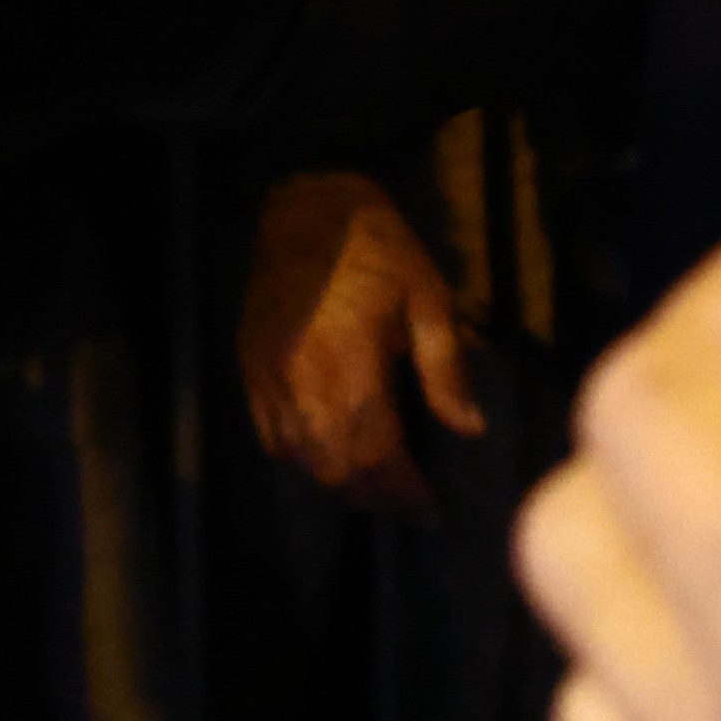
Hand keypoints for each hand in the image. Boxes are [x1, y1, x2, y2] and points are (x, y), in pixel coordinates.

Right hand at [239, 171, 484, 514]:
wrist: (306, 208)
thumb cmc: (378, 249)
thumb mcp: (428, 299)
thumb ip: (445, 370)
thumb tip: (470, 429)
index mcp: (350, 365)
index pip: (376, 454)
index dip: (404, 493)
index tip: (431, 512)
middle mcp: (301, 381)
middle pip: (336, 468)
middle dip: (375, 498)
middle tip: (409, 509)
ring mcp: (268, 378)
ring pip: (302, 458)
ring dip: (340, 483)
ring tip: (378, 491)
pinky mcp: (250, 369)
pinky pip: (272, 436)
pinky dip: (304, 457)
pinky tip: (330, 457)